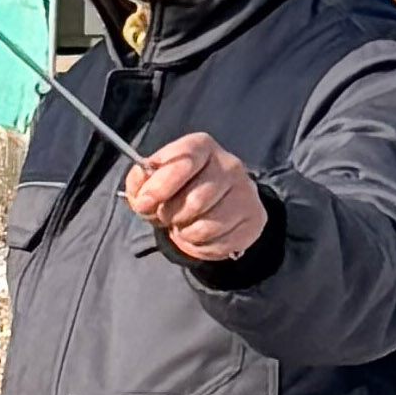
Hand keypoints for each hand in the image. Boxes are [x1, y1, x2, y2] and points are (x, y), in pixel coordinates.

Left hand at [123, 132, 267, 261]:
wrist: (207, 205)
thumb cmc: (173, 189)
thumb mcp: (149, 181)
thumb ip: (140, 182)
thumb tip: (145, 195)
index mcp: (201, 147)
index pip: (184, 162)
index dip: (160, 187)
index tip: (145, 203)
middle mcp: (230, 164)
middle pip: (196, 200)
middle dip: (171, 215)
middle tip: (167, 216)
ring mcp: (247, 191)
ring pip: (208, 226)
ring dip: (185, 234)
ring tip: (183, 225)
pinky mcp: (255, 217)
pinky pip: (221, 243)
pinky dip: (201, 247)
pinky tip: (199, 236)